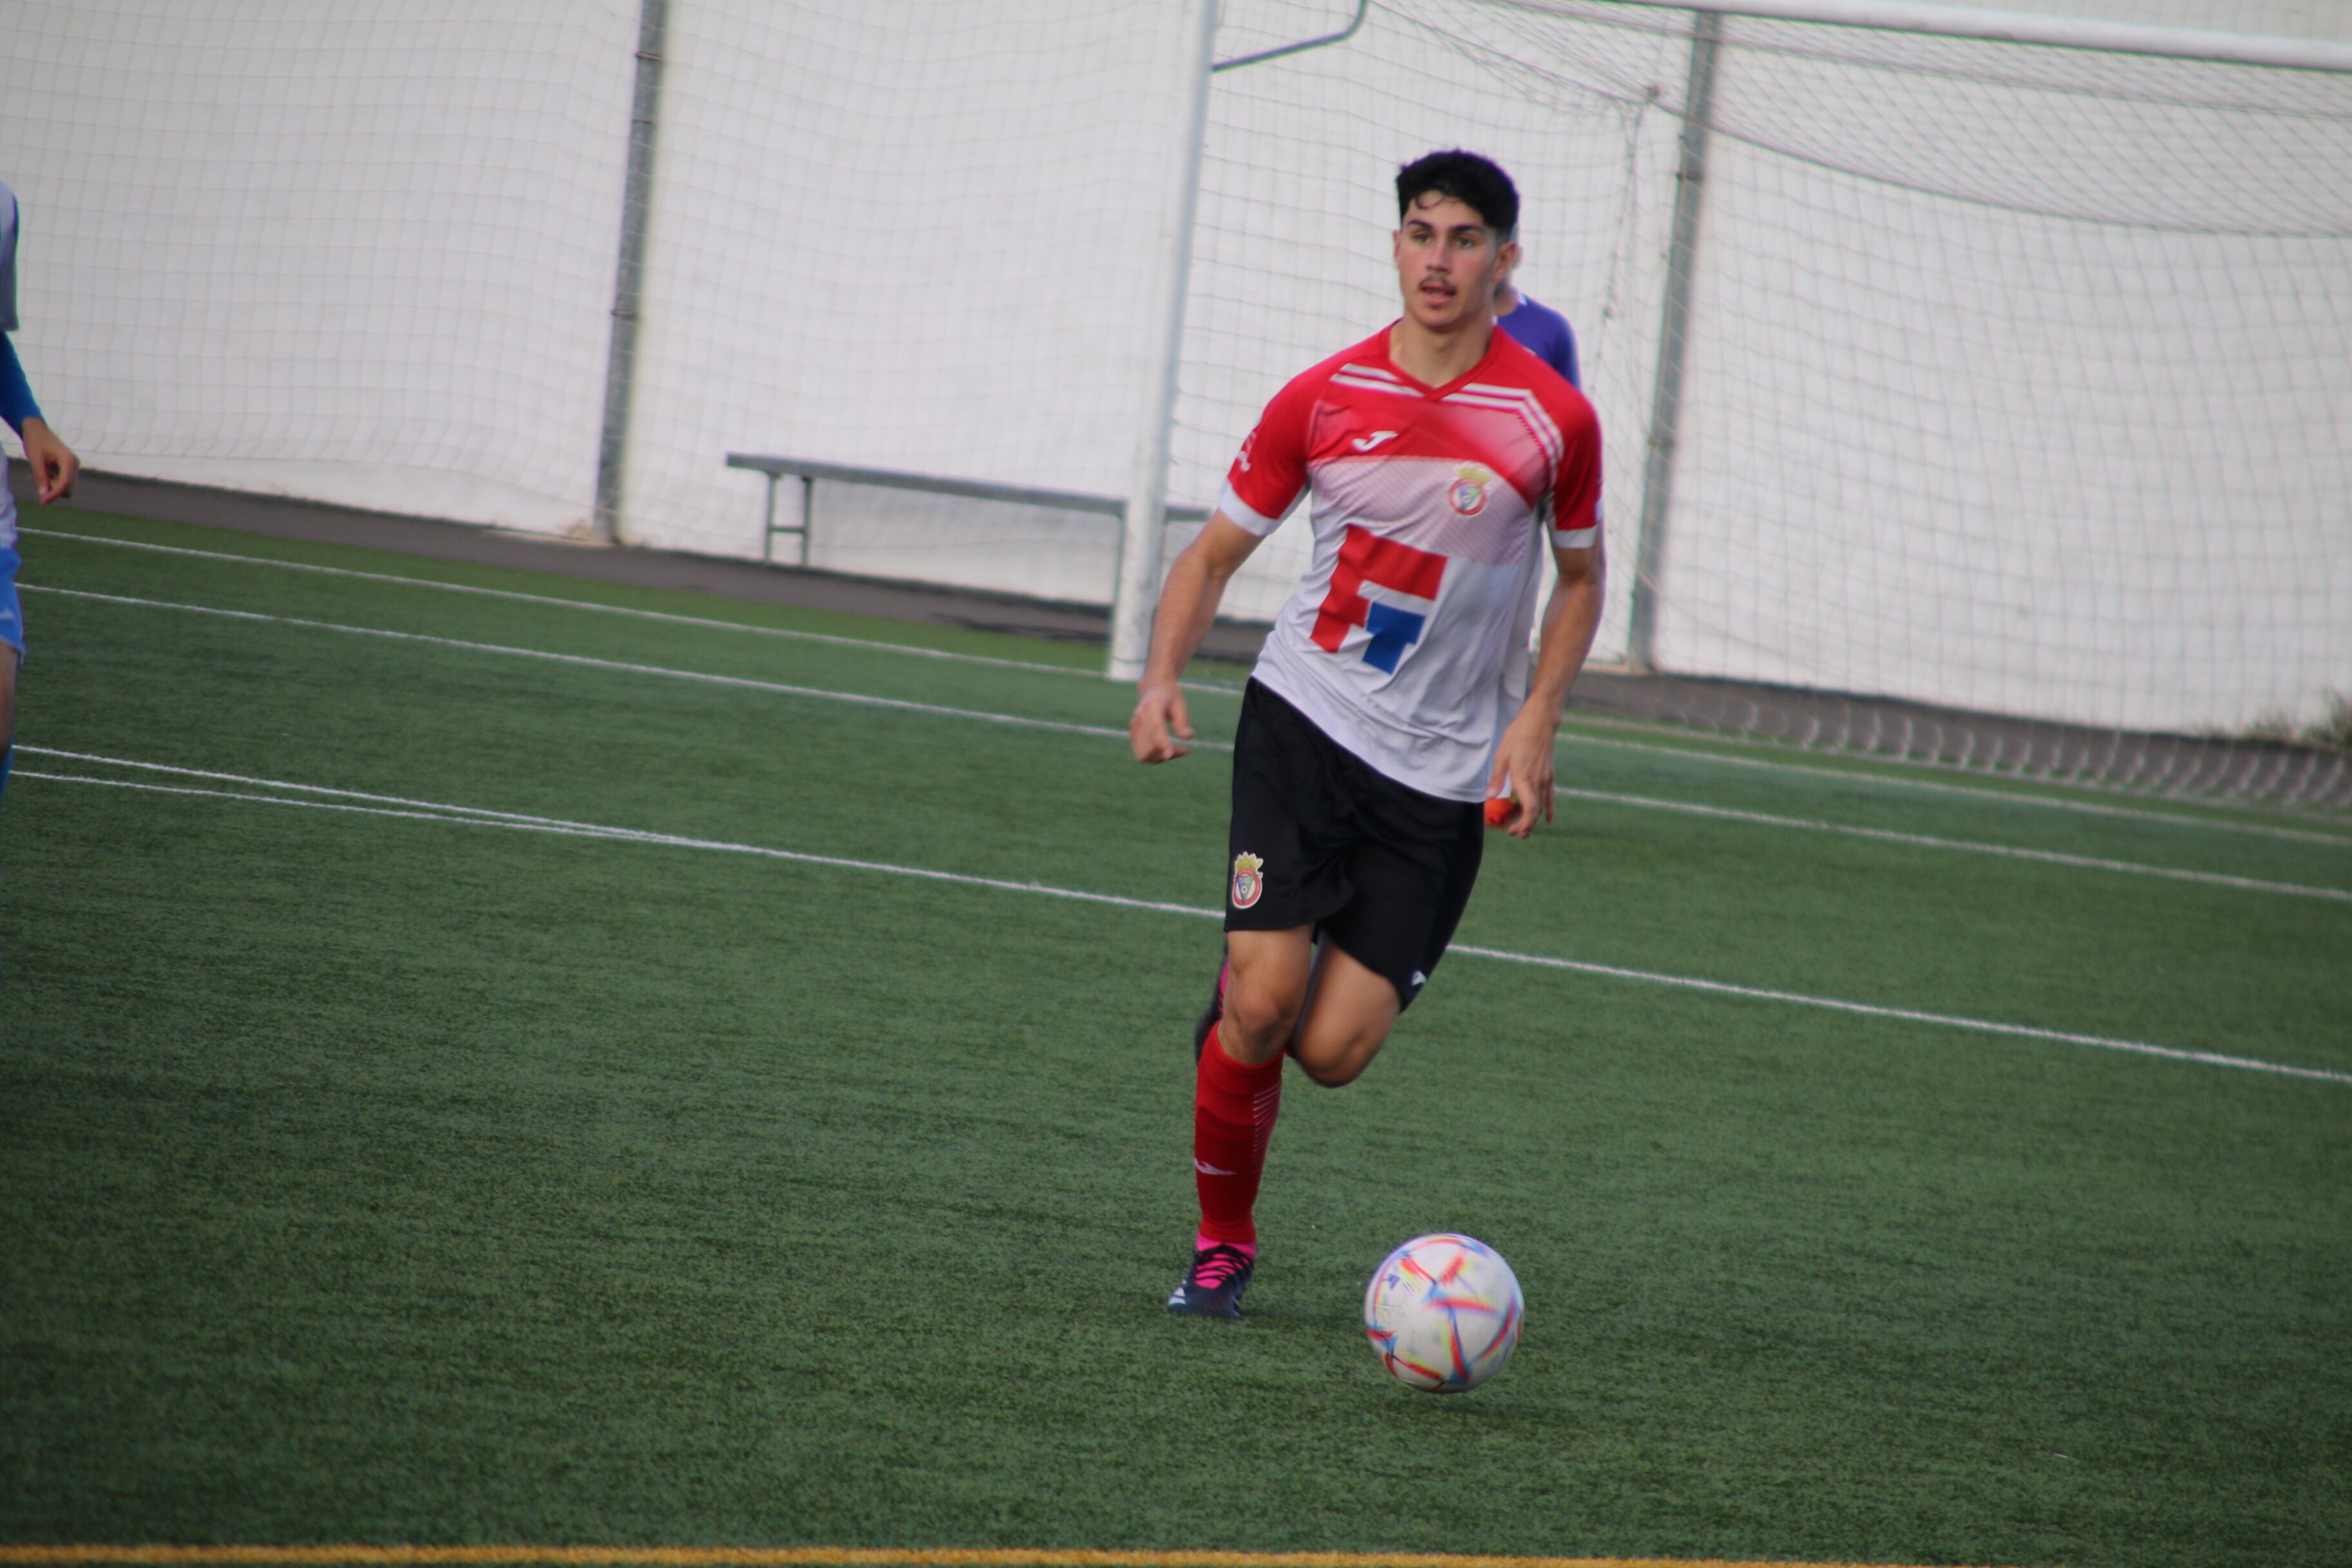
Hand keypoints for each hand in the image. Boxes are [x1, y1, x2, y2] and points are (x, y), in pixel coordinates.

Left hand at [21, 418, 77, 503]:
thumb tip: (44, 495)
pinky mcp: (70, 469)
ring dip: (54, 487)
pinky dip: (54, 484)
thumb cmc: (36, 442)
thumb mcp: (35, 459)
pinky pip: (65, 483)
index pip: (65, 483)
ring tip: (43, 474)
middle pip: (69, 488)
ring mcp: (74, 467)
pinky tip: (46, 474)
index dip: (55, 494)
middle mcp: (74, 464)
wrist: (38, 431)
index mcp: (68, 460)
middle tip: (40, 481)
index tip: (43, 502)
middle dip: (54, 490)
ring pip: (67, 487)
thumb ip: (40, 477)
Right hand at [1130, 680, 1193, 762]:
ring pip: (1145, 754)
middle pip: (1150, 744)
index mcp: (1152, 706)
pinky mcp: (1133, 735)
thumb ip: (1183, 721)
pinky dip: (1156, 758)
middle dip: (1168, 753)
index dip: (1162, 743)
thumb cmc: (1170, 697)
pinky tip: (1168, 751)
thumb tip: (1188, 737)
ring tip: (1178, 752)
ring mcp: (1134, 727)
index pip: (1156, 728)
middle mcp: (1139, 717)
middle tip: (1186, 750)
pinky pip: (1142, 754)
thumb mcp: (1180, 705)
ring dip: (1162, 758)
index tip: (1170, 755)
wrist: (1153, 688)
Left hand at [1485, 708, 1558, 839]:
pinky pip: (1551, 797)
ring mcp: (1546, 779)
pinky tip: (1548, 820)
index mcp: (1525, 779)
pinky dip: (1549, 810)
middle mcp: (1538, 782)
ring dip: (1534, 821)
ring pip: (1542, 807)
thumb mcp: (1502, 755)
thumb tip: (1489, 796)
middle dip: (1525, 826)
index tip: (1514, 831)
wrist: (1541, 722)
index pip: (1530, 810)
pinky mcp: (1549, 775)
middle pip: (1535, 812)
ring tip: (1525, 831)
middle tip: (1512, 833)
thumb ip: (1497, 778)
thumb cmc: (1519, 735)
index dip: (1524, 824)